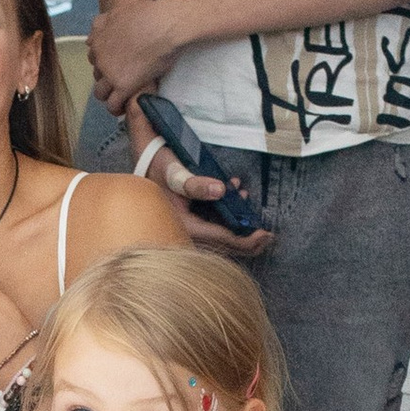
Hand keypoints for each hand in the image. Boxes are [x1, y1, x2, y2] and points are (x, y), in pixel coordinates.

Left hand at [88, 0, 179, 110]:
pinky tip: (125, 107)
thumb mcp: (117, 13)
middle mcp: (100, 59)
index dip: (104, 63)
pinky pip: (113, 105)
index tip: (116, 65)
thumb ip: (101, 24)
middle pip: (97, 76)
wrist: (163, 25)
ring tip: (121, 97)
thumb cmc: (147, 15)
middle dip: (106, 78)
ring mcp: (110, 74)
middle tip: (122, 79)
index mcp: (98, 41)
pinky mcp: (124, 86)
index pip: (93, 58)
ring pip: (100, 93)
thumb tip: (89, 39)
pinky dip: (117, 108)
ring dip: (109, 96)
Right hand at [129, 134, 272, 259]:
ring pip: (220, 238)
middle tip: (269, 235)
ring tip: (250, 204)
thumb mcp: (174, 173)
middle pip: (223, 246)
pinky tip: (236, 194)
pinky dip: (228, 217)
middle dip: (248, 242)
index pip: (221, 239)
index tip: (266, 235)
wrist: (140, 164)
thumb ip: (195, 183)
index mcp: (183, 226)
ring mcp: (188, 229)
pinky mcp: (189, 222)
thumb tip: (221, 190)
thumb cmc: (156, 167)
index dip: (246, 240)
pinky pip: (214, 227)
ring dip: (239, 226)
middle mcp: (186, 233)